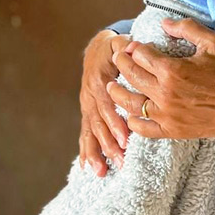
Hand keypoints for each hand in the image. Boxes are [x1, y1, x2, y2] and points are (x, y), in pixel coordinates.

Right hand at [79, 30, 130, 176]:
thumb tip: (129, 46)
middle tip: (120, 160)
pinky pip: (85, 134)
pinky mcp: (87, 114)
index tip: (124, 137)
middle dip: (108, 143)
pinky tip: (87, 168)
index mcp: (98, 80)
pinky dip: (86, 151)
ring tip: (102, 171)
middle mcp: (90, 96)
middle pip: (98, 123)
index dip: (114, 121)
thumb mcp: (118, 43)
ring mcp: (87, 106)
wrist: (98, 50)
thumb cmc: (114, 49)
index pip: (107, 104)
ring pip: (91, 132)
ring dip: (96, 152)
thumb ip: (124, 45)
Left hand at [106, 18, 214, 139]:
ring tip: (111, 87)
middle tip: (117, 60)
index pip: (141, 55)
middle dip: (121, 64)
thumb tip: (163, 23)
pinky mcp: (172, 130)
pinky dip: (133, 122)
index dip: (134, 48)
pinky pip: (144, 128)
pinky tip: (130, 115)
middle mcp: (164, 92)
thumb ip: (187, 28)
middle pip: (132, 76)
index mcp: (172, 70)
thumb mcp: (213, 42)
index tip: (132, 46)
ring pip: (131, 103)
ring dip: (117, 94)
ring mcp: (166, 114)